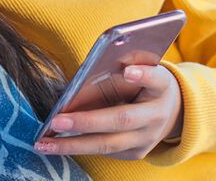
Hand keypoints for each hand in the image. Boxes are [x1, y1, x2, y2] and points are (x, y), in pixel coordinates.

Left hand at [36, 65, 183, 159]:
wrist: (171, 113)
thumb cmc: (147, 85)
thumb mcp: (145, 70)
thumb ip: (129, 64)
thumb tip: (96, 64)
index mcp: (162, 88)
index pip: (156, 79)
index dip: (143, 75)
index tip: (128, 71)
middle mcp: (157, 115)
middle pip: (122, 119)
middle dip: (87, 122)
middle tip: (57, 121)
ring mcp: (147, 138)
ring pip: (108, 144)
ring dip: (73, 145)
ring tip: (44, 143)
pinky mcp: (136, 152)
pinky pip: (105, 152)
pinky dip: (78, 148)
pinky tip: (55, 145)